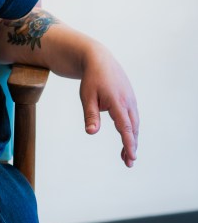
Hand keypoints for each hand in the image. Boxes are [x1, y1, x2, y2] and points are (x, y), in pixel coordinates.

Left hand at [79, 43, 138, 166]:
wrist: (99, 60)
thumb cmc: (91, 79)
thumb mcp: (87, 96)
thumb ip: (90, 115)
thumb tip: (91, 132)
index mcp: (117, 102)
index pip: (125, 127)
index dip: (128, 143)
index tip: (131, 157)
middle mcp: (128, 101)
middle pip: (133, 128)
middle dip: (131, 145)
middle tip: (128, 162)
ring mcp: (131, 100)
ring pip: (134, 124)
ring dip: (132, 139)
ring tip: (126, 156)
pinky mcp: (130, 99)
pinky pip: (133, 117)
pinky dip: (131, 129)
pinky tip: (126, 138)